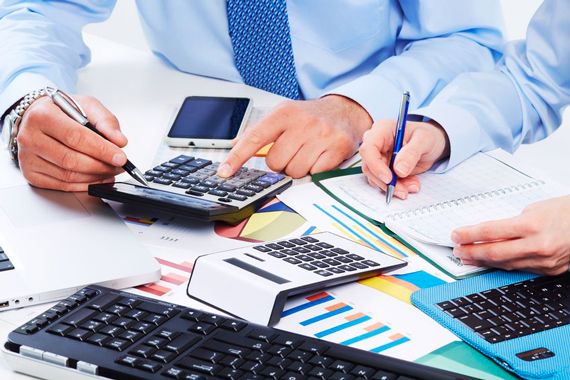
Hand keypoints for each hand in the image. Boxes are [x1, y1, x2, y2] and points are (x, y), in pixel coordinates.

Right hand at [16, 95, 127, 191]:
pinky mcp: (31, 174)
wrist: (36, 117)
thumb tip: (119, 141)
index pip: (76, 137)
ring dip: (95, 177)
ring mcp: (28, 158)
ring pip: (68, 176)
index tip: (120, 157)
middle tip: (119, 165)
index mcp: (42, 115)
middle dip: (102, 166)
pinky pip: (62, 186)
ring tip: (111, 171)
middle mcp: (30, 137)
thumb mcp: (86, 105)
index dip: (102, 150)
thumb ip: (106, 121)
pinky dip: (84, 185)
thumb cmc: (61, 111)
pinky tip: (97, 178)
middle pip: (72, 160)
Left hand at [217, 95, 371, 178]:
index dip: (237, 157)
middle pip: (275, 162)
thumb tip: (234, 144)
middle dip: (281, 163)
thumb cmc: (310, 116)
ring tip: (307, 153)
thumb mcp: (284, 114)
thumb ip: (259, 130)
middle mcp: (303, 122)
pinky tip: (320, 157)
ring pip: (295, 171)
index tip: (225, 171)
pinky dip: (315, 170)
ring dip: (298, 168)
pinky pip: (315, 173)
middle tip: (292, 151)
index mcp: (284, 113)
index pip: (254, 138)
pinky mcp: (337, 148)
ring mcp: (322, 135)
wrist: (345, 111)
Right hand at [359, 120, 449, 198]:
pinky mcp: (383, 169)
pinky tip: (411, 184)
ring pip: (376, 177)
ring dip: (393, 186)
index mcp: (382, 130)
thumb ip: (412, 153)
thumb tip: (399, 170)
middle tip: (403, 190)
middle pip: (369, 166)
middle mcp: (376, 144)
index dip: (375, 165)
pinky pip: (384, 182)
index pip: (368, 149)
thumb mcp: (424, 140)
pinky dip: (398, 187)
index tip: (389, 178)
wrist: (432, 144)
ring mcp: (378, 157)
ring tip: (413, 186)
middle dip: (385, 181)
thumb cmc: (427, 136)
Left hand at [452, 196, 569, 275]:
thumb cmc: (563, 212)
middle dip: (471, 252)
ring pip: (505, 264)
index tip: (456, 235)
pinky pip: (519, 268)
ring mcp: (544, 260)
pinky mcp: (549, 270)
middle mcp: (537, 245)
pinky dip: (503, 265)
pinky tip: (490, 262)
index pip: (490, 232)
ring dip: (483, 261)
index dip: (469, 235)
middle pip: (494, 252)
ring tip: (468, 258)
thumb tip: (486, 234)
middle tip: (457, 250)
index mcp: (531, 225)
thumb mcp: (532, 210)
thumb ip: (509, 224)